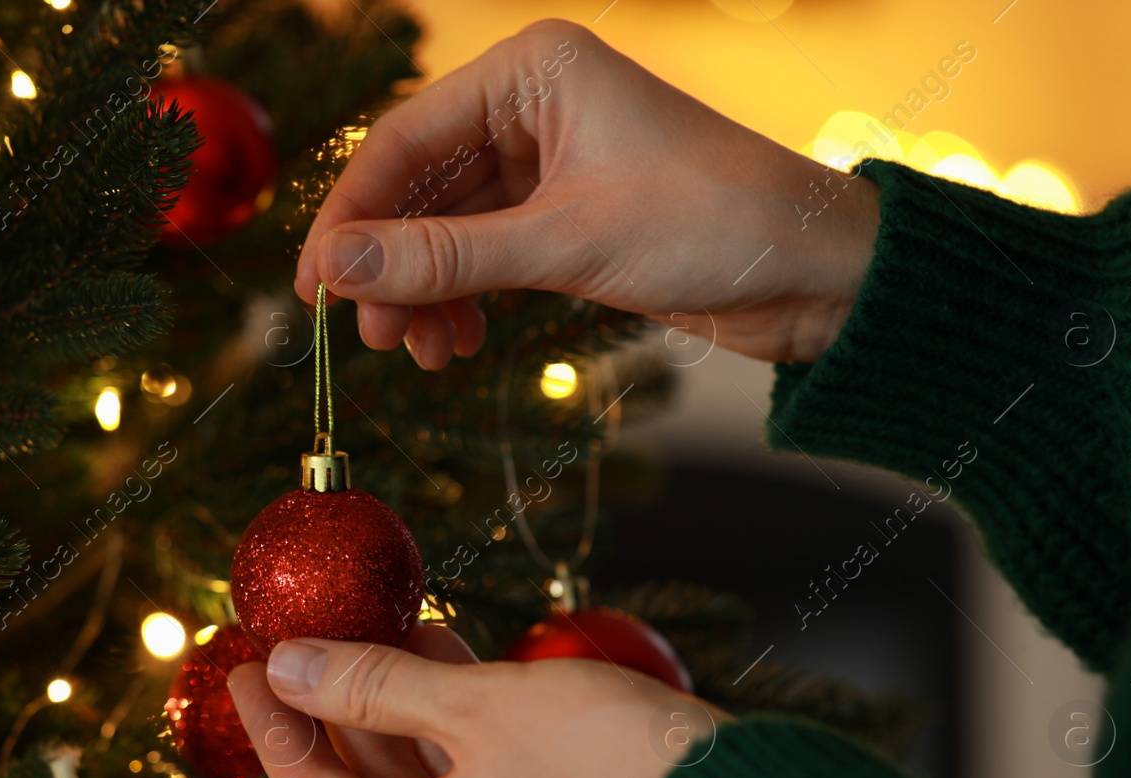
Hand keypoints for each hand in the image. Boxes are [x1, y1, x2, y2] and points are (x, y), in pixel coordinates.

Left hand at [227, 626, 721, 777]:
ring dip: (407, 709)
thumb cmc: (598, 756)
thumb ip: (370, 683)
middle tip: (318, 637)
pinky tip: (454, 662)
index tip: (246, 666)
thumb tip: (289, 667)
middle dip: (345, 706)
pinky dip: (458, 735)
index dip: (274, 723)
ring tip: (393, 627)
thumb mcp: (473, 704)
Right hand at [296, 19, 878, 367]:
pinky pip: (491, 251)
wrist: (817, 273)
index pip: (406, 140)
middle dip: (393, 264)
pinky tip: (461, 341)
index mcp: (533, 71)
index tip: (313, 285)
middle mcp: (536, 105)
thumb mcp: (564, 242)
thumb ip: (443, 257)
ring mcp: (553, 161)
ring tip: (423, 353)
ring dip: (429, 291)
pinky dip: (469, 296)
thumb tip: (335, 269)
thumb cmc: (710, 224)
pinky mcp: (572, 213)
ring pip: (454, 226)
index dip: (351, 215)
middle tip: (368, 336)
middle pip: (422, 186)